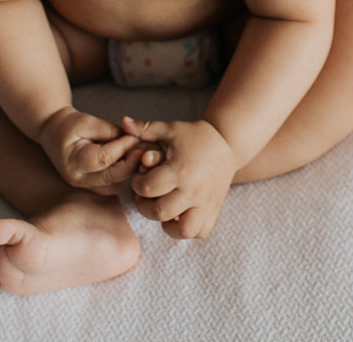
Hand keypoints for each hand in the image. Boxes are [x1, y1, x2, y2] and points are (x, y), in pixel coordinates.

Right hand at [36, 107, 144, 194]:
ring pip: (114, 186)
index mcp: (73, 160)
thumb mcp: (88, 121)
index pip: (103, 158)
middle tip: (143, 149)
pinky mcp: (91, 187)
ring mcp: (84, 186)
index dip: (122, 147)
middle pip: (111, 178)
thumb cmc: (69, 125)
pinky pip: (112, 187)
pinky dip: (122, 176)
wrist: (53, 133)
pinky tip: (127, 161)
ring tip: (136, 154)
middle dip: (130, 164)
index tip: (135, 136)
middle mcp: (78, 178)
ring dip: (127, 172)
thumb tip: (133, 138)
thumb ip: (110, 131)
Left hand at [122, 117, 238, 238]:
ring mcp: (205, 203)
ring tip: (164, 210)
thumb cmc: (195, 135)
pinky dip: (188, 229)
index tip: (141, 177)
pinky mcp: (214, 210)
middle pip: (160, 212)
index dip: (137, 183)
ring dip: (168, 224)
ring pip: (183, 230)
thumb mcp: (171, 129)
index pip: (148, 188)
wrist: (228, 142)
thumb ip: (146, 128)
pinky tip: (180, 215)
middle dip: (145, 206)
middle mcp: (193, 190)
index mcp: (180, 170)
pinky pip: (200, 231)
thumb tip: (124, 122)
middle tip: (147, 195)